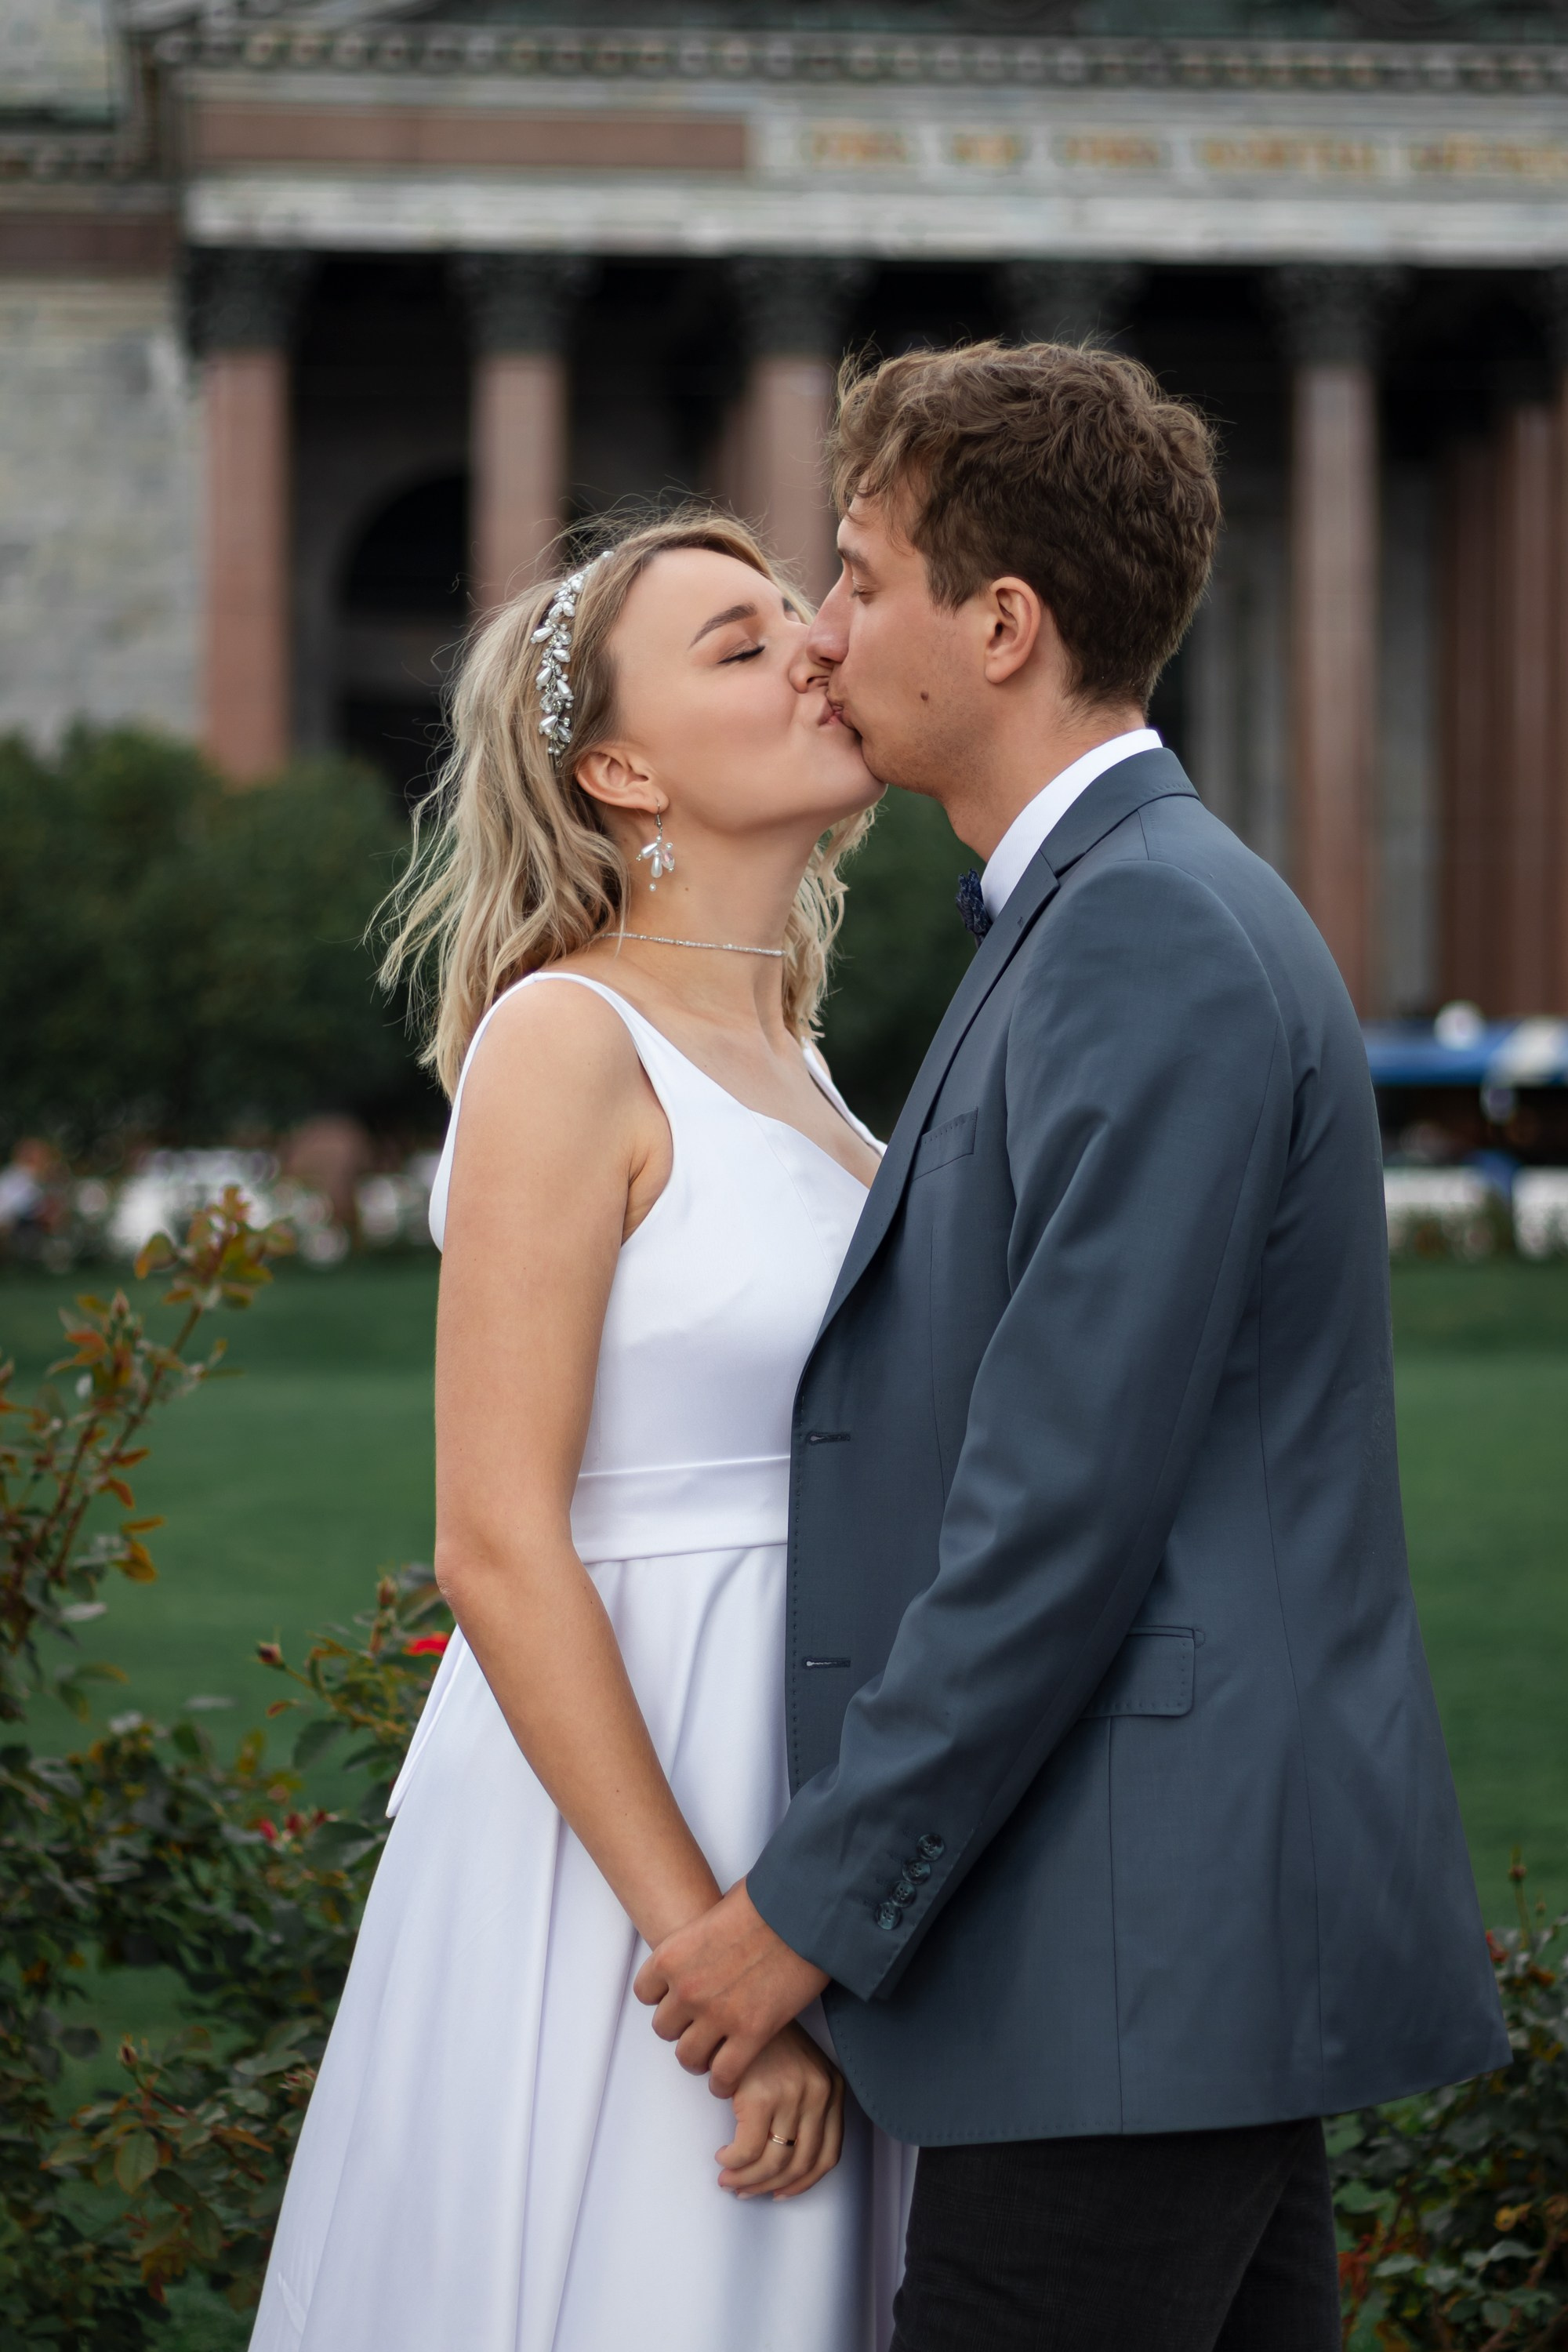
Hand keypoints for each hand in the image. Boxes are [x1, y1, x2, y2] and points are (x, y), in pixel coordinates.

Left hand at [634, 1881, 829, 2099]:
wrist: (804, 1910)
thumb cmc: (767, 1900)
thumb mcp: (718, 1910)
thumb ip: (703, 1936)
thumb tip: (713, 1941)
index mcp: (672, 1955)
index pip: (645, 1993)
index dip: (663, 1997)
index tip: (677, 1999)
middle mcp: (687, 1989)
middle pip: (664, 2028)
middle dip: (681, 2027)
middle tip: (698, 2027)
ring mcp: (717, 2014)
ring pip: (689, 2056)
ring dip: (700, 2057)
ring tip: (712, 2055)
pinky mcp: (751, 2033)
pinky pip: (724, 2074)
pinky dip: (724, 2081)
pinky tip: (729, 2078)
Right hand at [715, 2022, 844, 2200]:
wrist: (742, 2000)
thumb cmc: (765, 2036)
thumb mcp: (798, 2067)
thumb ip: (802, 2105)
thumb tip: (778, 2161)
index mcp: (832, 2089)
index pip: (827, 2156)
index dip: (802, 2183)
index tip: (778, 2192)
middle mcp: (819, 2095)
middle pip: (801, 2165)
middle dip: (770, 2187)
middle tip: (744, 2190)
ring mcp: (792, 2096)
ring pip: (774, 2163)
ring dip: (748, 2180)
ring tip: (728, 2178)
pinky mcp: (762, 2096)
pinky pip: (748, 2150)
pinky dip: (734, 2162)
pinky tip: (723, 2157)